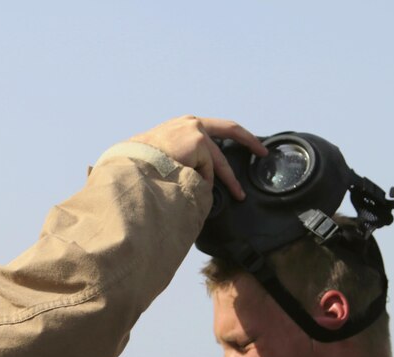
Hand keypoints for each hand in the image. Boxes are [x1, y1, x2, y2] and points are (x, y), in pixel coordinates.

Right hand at [130, 116, 266, 199]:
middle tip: (263, 152)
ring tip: (238, 195)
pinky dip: (201, 182)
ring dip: (228, 181)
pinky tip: (186, 186)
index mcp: (182, 126)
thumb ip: (181, 158)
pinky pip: (207, 172)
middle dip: (250, 141)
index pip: (215, 127)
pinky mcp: (197, 144)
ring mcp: (195, 131)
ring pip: (217, 162)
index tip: (250, 143)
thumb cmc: (139, 167)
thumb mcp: (162, 156)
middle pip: (229, 130)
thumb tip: (194, 176)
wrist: (130, 165)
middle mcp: (190, 123)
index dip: (236, 134)